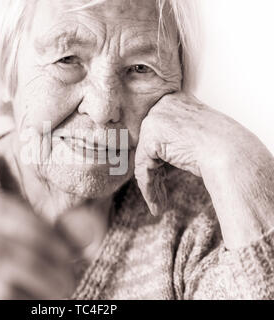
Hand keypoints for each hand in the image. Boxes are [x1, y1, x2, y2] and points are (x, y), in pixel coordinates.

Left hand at [135, 92, 273, 247]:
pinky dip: (148, 188)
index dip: (158, 160)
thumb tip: (157, 155)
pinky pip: (143, 168)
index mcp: (175, 100)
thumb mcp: (194, 137)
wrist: (231, 153)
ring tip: (159, 205)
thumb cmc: (222, 148)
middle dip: (154, 174)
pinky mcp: (150, 136)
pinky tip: (157, 205)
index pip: (157, 133)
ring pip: (145, 159)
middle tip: (159, 195)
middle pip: (149, 146)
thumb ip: (174, 140)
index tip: (162, 179)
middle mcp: (162, 105)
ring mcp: (154, 119)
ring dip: (151, 185)